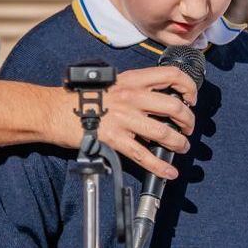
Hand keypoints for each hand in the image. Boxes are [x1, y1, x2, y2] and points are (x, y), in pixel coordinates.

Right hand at [61, 66, 198, 180]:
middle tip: (188, 128)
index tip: (191, 98)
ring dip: (179, 142)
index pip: (171, 75)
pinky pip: (144, 155)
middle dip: (188, 120)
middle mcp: (132, 96)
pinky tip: (168, 172)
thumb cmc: (82, 97)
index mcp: (132, 80)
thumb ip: (136, 88)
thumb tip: (159, 100)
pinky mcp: (115, 139)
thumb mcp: (113, 83)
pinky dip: (160, 166)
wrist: (55, 110)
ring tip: (181, 147)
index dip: (188, 87)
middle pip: (174, 107)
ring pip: (164, 132)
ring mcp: (124, 119)